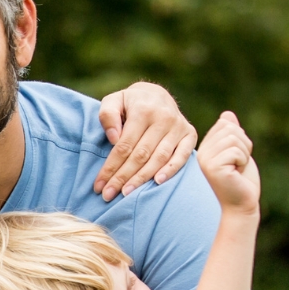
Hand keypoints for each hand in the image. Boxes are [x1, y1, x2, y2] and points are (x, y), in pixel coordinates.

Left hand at [95, 82, 198, 198]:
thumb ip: (108, 115)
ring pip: (159, 158)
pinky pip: (182, 156)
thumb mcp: (114, 101)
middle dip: (123, 177)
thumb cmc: (130, 103)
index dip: (111, 167)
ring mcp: (178, 126)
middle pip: (141, 155)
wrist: (157, 94)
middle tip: (108, 195)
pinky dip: (171, 170)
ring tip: (127, 193)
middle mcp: (163, 118)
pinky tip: (157, 182)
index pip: (124, 145)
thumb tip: (113, 138)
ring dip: (142, 178)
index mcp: (143, 110)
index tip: (98, 185)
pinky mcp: (190, 134)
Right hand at [196, 111, 259, 214]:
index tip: (237, 158)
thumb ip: (232, 134)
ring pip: (233, 138)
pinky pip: (235, 151)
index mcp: (205, 148)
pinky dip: (243, 161)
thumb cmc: (241, 182)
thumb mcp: (238, 153)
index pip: (225, 124)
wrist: (241, 206)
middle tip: (239, 164)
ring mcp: (205, 160)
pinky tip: (237, 174)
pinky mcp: (213, 168)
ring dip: (244, 153)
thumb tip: (227, 114)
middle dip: (243, 144)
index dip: (240, 138)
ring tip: (238, 169)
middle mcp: (201, 153)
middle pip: (230, 128)